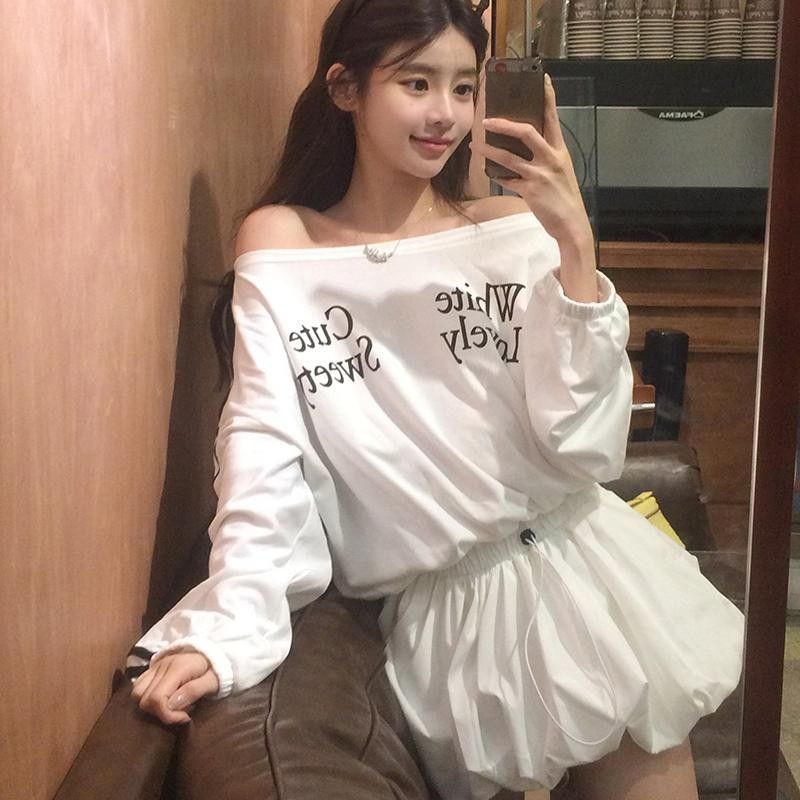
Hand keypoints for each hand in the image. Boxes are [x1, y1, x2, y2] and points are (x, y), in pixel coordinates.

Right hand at [131, 651, 218, 724]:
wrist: (215, 653)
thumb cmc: (216, 670)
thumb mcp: (213, 681)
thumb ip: (193, 691)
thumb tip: (171, 706)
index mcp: (177, 668)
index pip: (157, 698)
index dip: (167, 715)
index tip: (185, 718)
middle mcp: (161, 666)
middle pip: (144, 699)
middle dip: (161, 713)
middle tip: (182, 712)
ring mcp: (155, 666)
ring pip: (136, 693)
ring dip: (151, 707)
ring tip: (172, 706)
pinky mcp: (152, 669)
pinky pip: (138, 686)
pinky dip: (146, 697)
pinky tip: (164, 700)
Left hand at [470, 74, 592, 247]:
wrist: (571, 223)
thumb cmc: (564, 196)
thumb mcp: (560, 170)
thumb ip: (545, 156)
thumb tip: (522, 147)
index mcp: (560, 150)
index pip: (553, 117)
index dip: (548, 97)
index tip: (541, 79)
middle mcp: (550, 158)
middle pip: (527, 132)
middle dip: (505, 124)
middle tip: (487, 120)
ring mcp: (539, 174)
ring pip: (509, 157)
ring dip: (489, 150)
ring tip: (475, 145)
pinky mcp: (530, 190)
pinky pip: (507, 180)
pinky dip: (496, 175)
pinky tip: (487, 171)